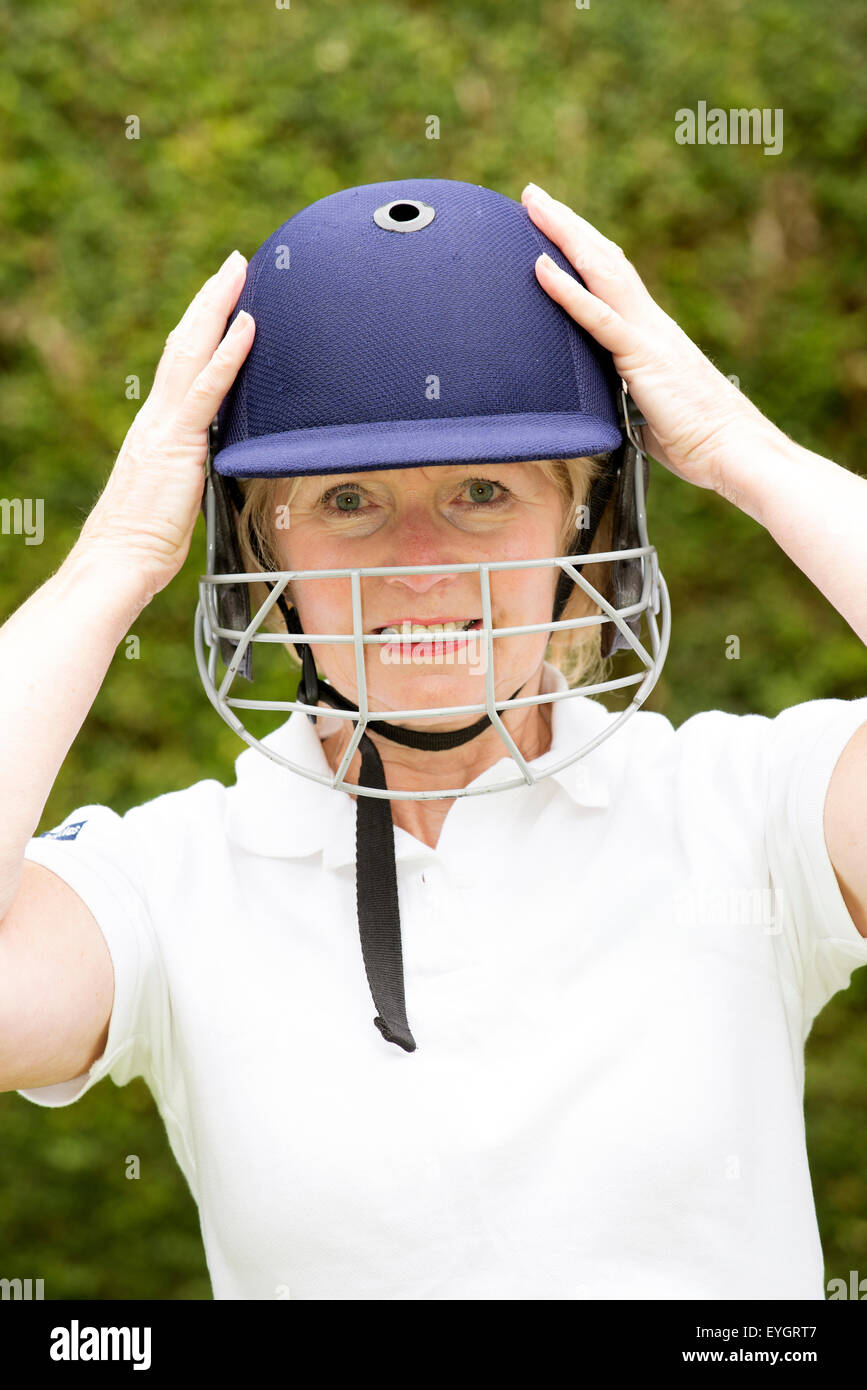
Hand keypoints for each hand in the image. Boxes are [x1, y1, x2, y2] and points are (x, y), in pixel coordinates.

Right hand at [76, 250, 254, 600]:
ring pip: (191, 351)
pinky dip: (228, 355)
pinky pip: (206, 390)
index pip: (182, 365)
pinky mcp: (177, 444)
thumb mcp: (178, 494)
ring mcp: (164, 426)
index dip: (203, 328)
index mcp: (158, 428)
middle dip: (210, 299)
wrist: (118, 561)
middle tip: (235, 263)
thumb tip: (221, 462)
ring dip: (218, 307)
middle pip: (184, 342)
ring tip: (239, 271)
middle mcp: (156, 416)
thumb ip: (196, 468)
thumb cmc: (147, 541)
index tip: (224, 299)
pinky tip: (247, 326)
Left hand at [521, 182, 775, 491]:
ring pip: (600, 271)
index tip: (554, 223)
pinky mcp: (642, 357)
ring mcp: (647, 335)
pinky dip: (567, 291)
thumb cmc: (695, 439)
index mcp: (650, 333)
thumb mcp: (647, 410)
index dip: (583, 247)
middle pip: (603, 258)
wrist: (733, 449)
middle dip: (567, 224)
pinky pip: (599, 318)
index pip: (611, 278)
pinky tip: (541, 266)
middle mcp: (649, 322)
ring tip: (533, 204)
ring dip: (564, 234)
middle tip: (533, 194)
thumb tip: (600, 403)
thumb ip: (623, 395)